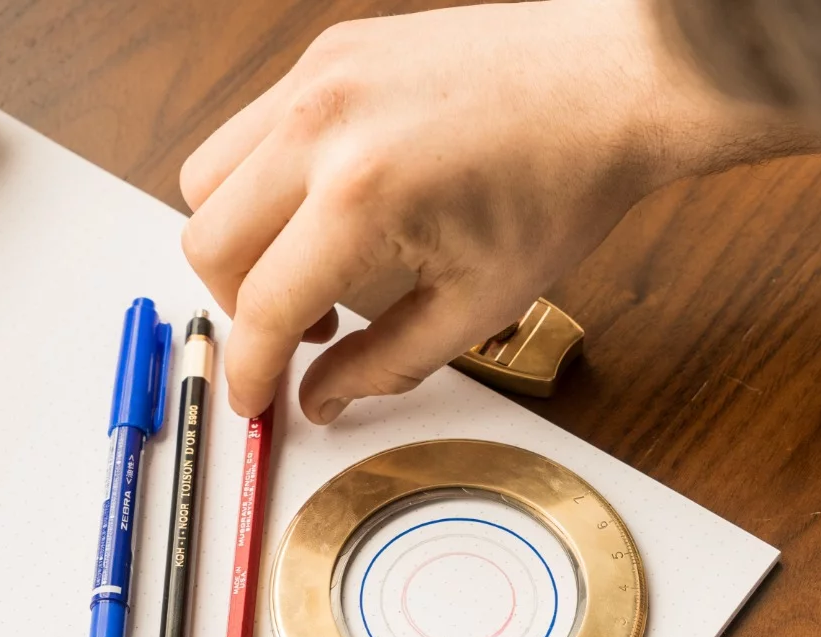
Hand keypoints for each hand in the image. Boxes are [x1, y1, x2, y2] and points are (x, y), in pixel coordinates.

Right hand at [180, 0, 804, 421]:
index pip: (263, 306)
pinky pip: (253, 129)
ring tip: (314, 268)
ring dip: (241, 240)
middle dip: (241, 308)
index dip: (251, 370)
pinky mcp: (328, 52)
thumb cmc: (564, 186)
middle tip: (303, 332)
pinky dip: (268, 183)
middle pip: (207, 240)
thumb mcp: (479, 304)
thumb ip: (385, 363)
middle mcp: (320, 125)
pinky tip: (334, 208)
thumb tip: (321, 398)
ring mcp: (317, 77)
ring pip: (210, 178)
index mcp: (360, 195)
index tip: (254, 400)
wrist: (614, 82)